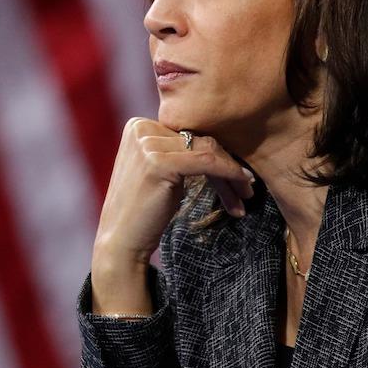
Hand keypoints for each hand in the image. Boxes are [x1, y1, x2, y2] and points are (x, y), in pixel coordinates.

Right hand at [90, 118, 254, 313]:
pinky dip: (230, 173)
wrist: (121, 241)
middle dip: (226, 164)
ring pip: (207, 149)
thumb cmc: (144, 210)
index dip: (217, 154)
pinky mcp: (158, 162)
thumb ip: (177, 150)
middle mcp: (140, 129)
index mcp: (139, 126)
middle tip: (247, 187)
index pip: (189, 133)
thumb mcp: (160, 170)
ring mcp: (147, 144)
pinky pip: (207, 161)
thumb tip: (219, 143)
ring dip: (232, 172)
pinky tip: (242, 187)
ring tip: (247, 192)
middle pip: (199, 139)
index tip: (238, 176)